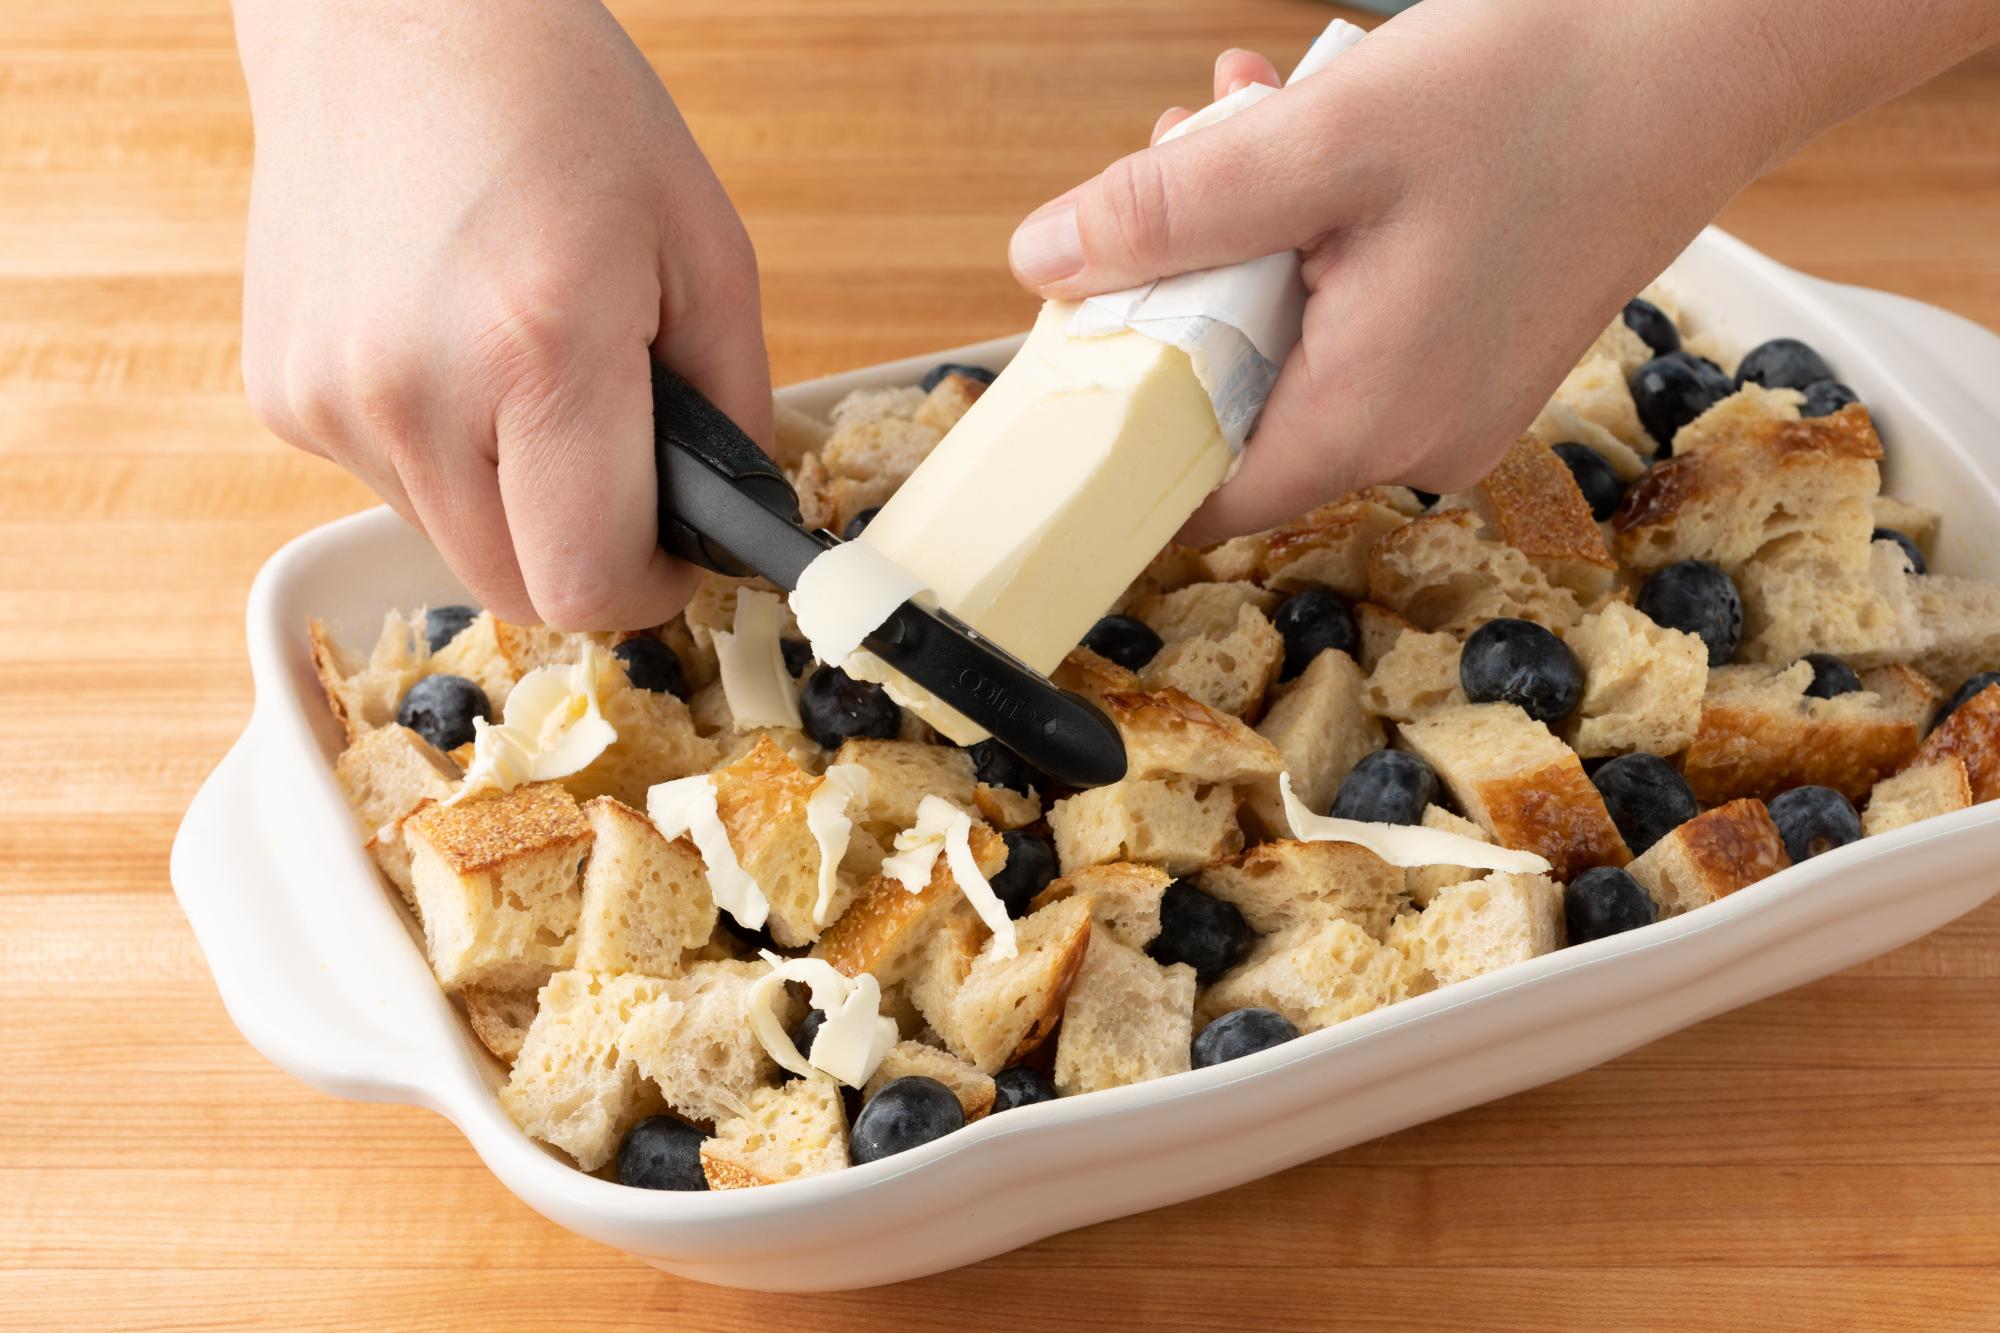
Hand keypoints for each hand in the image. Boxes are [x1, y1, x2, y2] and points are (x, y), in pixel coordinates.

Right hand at [237, 0, 769, 628]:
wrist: (391, 17)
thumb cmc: (561, 108)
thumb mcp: (706, 247)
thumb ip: (732, 411)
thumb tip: (723, 527)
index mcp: (541, 352)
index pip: (589, 585)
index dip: (651, 588)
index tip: (673, 554)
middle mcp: (414, 393)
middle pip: (517, 591)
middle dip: (584, 557)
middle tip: (618, 480)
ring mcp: (331, 400)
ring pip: (453, 544)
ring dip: (511, 507)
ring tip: (530, 383)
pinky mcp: (282, 395)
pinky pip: (390, 484)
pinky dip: (442, 454)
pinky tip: (455, 352)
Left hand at [1008, 0, 1999, 542]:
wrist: (1706, 58)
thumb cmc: (1546, 94)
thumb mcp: (1324, 141)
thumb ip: (1172, 212)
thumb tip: (1046, 257)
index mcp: (1370, 421)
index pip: (1196, 497)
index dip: (1117, 429)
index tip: (1074, 349)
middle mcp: (1415, 441)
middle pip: (1232, 404)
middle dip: (1183, 283)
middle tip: (1179, 159)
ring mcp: (1451, 406)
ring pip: (1287, 349)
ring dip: (1245, 244)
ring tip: (1251, 122)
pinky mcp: (1472, 359)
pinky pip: (1350, 325)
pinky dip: (1311, 245)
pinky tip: (1314, 146)